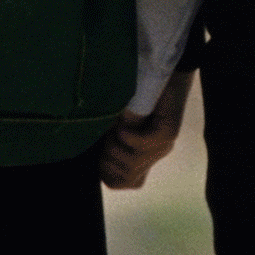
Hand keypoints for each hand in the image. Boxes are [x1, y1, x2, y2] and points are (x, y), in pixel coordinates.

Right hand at [101, 70, 190, 189]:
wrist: (161, 72)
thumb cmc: (132, 97)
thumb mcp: (113, 124)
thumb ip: (106, 142)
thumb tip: (85, 156)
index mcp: (143, 156)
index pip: (124, 182)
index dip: (107, 173)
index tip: (100, 153)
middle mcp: (154, 154)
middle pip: (124, 176)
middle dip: (108, 158)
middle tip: (108, 135)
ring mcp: (163, 145)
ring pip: (132, 162)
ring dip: (115, 145)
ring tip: (116, 126)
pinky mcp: (168, 132)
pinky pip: (142, 145)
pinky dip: (128, 136)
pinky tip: (123, 125)